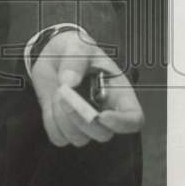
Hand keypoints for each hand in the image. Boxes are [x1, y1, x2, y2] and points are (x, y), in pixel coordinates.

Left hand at [30, 29, 143, 146]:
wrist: (53, 56)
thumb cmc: (75, 50)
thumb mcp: (78, 46)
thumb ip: (75, 61)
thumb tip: (69, 83)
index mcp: (118, 92)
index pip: (133, 119)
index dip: (122, 123)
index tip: (101, 115)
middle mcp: (105, 111)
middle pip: (103, 134)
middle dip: (80, 118)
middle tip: (63, 93)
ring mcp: (85, 123)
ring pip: (79, 138)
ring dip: (62, 118)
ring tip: (58, 91)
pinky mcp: (65, 127)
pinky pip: (59, 137)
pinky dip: (51, 122)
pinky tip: (52, 102)